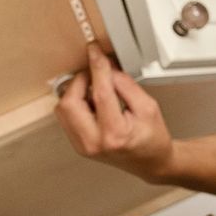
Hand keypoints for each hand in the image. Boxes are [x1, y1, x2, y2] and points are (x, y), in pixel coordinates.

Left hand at [55, 43, 173, 181]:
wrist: (150, 163)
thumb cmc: (152, 139)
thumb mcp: (148, 106)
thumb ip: (125, 85)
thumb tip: (107, 68)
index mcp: (115, 134)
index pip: (100, 92)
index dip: (97, 67)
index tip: (95, 52)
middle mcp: (94, 142)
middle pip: (70, 102)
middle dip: (80, 80)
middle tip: (95, 73)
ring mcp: (83, 146)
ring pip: (63, 109)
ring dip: (76, 92)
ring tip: (96, 90)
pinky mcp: (78, 144)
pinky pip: (66, 117)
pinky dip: (76, 103)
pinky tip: (92, 103)